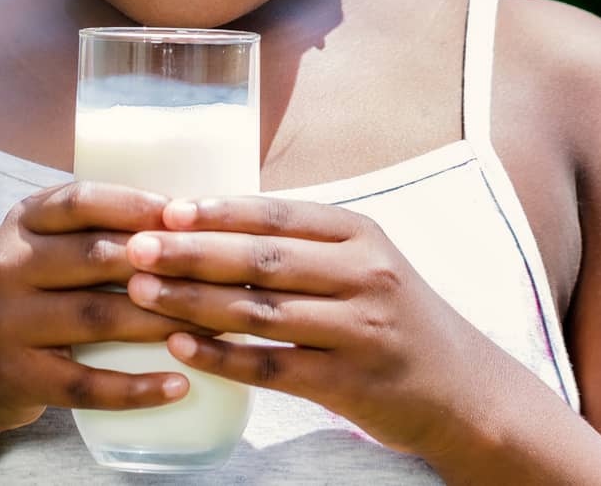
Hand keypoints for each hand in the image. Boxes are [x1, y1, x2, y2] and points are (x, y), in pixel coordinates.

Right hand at [0, 180, 221, 435]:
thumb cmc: (22, 293)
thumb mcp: (36, 245)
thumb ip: (89, 225)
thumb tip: (184, 211)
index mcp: (20, 225)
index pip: (79, 202)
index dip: (134, 205)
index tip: (184, 214)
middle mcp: (7, 267)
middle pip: (94, 258)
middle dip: (162, 264)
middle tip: (219, 272)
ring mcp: (7, 323)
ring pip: (96, 318)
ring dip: (162, 322)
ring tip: (216, 325)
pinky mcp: (16, 375)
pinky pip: (84, 384)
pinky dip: (134, 388)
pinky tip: (179, 384)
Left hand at [121, 195, 501, 459]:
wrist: (464, 392)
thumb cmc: (393, 316)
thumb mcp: (362, 262)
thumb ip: (300, 242)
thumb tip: (208, 219)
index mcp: (360, 235)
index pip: (277, 215)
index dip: (217, 212)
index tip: (164, 209)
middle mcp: (364, 275)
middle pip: (261, 259)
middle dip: (190, 252)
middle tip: (135, 248)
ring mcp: (360, 330)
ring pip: (260, 310)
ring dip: (193, 301)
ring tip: (139, 292)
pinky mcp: (351, 383)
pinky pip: (274, 366)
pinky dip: (224, 356)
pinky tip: (182, 346)